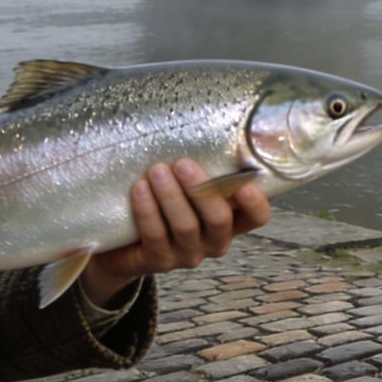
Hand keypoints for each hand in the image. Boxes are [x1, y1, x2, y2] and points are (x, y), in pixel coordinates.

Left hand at [79, 159, 270, 306]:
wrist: (125, 240)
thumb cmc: (164, 199)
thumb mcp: (189, 184)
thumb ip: (205, 166)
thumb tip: (209, 120)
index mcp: (231, 220)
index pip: (256, 217)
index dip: (255, 203)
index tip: (244, 182)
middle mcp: (214, 240)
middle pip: (219, 221)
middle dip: (203, 190)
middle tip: (183, 163)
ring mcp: (187, 254)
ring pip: (186, 227)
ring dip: (172, 196)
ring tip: (157, 170)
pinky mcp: (159, 261)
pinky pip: (156, 237)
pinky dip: (148, 211)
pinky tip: (140, 189)